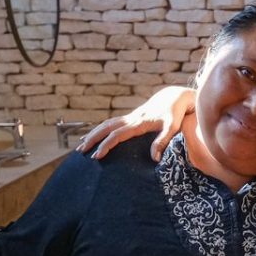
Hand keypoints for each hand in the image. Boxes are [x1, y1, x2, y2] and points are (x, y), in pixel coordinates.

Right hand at [76, 86, 194, 160]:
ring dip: (94, 134)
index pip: (117, 135)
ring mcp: (131, 117)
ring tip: (82, 144)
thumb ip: (162, 142)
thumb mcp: (172, 128)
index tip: (96, 156)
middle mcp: (131, 119)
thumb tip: (154, 159)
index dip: (106, 145)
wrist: (175, 96)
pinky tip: (96, 136)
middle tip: (80, 151)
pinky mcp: (132, 117)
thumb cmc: (175, 113)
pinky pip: (113, 123)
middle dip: (92, 139)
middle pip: (106, 128)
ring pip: (107, 124)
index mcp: (139, 123)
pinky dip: (102, 129)